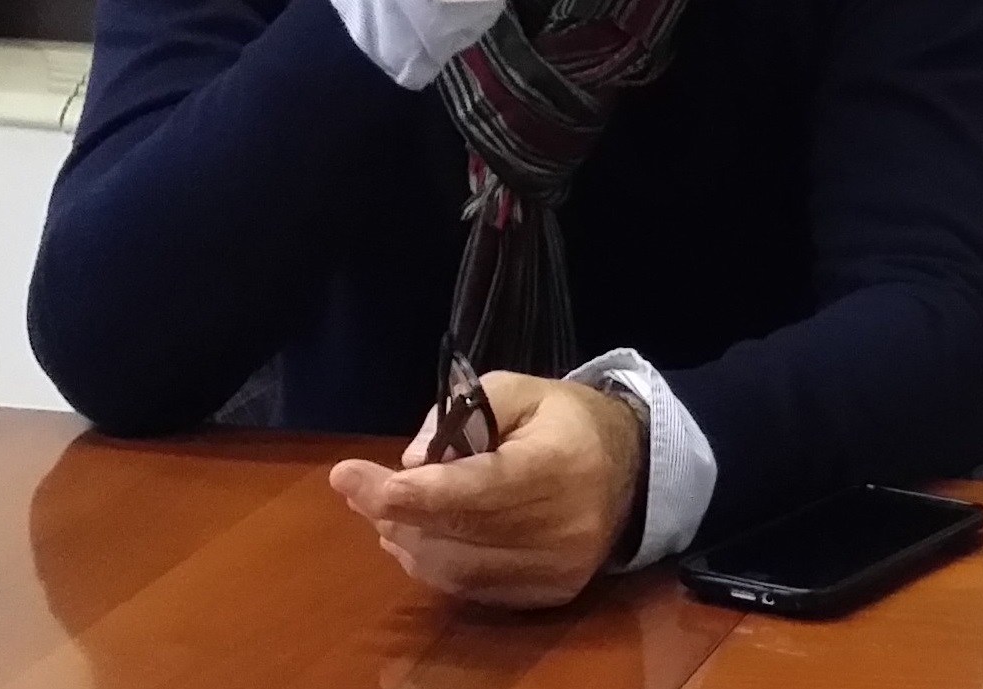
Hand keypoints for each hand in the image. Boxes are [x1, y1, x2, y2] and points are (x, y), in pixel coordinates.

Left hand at [329, 372, 645, 608]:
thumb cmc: (568, 420)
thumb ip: (463, 413)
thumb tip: (412, 462)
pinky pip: (472, 588)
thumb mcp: (520, 389)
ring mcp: (555, 571)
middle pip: (454, 534)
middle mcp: (560, 530)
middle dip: (392, 511)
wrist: (634, 469)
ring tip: (383, 507)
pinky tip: (417, 535)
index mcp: (556, 469)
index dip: (406, 492)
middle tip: (356, 486)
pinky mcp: (549, 595)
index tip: (349, 477)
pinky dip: (435, 562)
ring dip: (407, 538)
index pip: (471, 492)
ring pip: (455, 568)